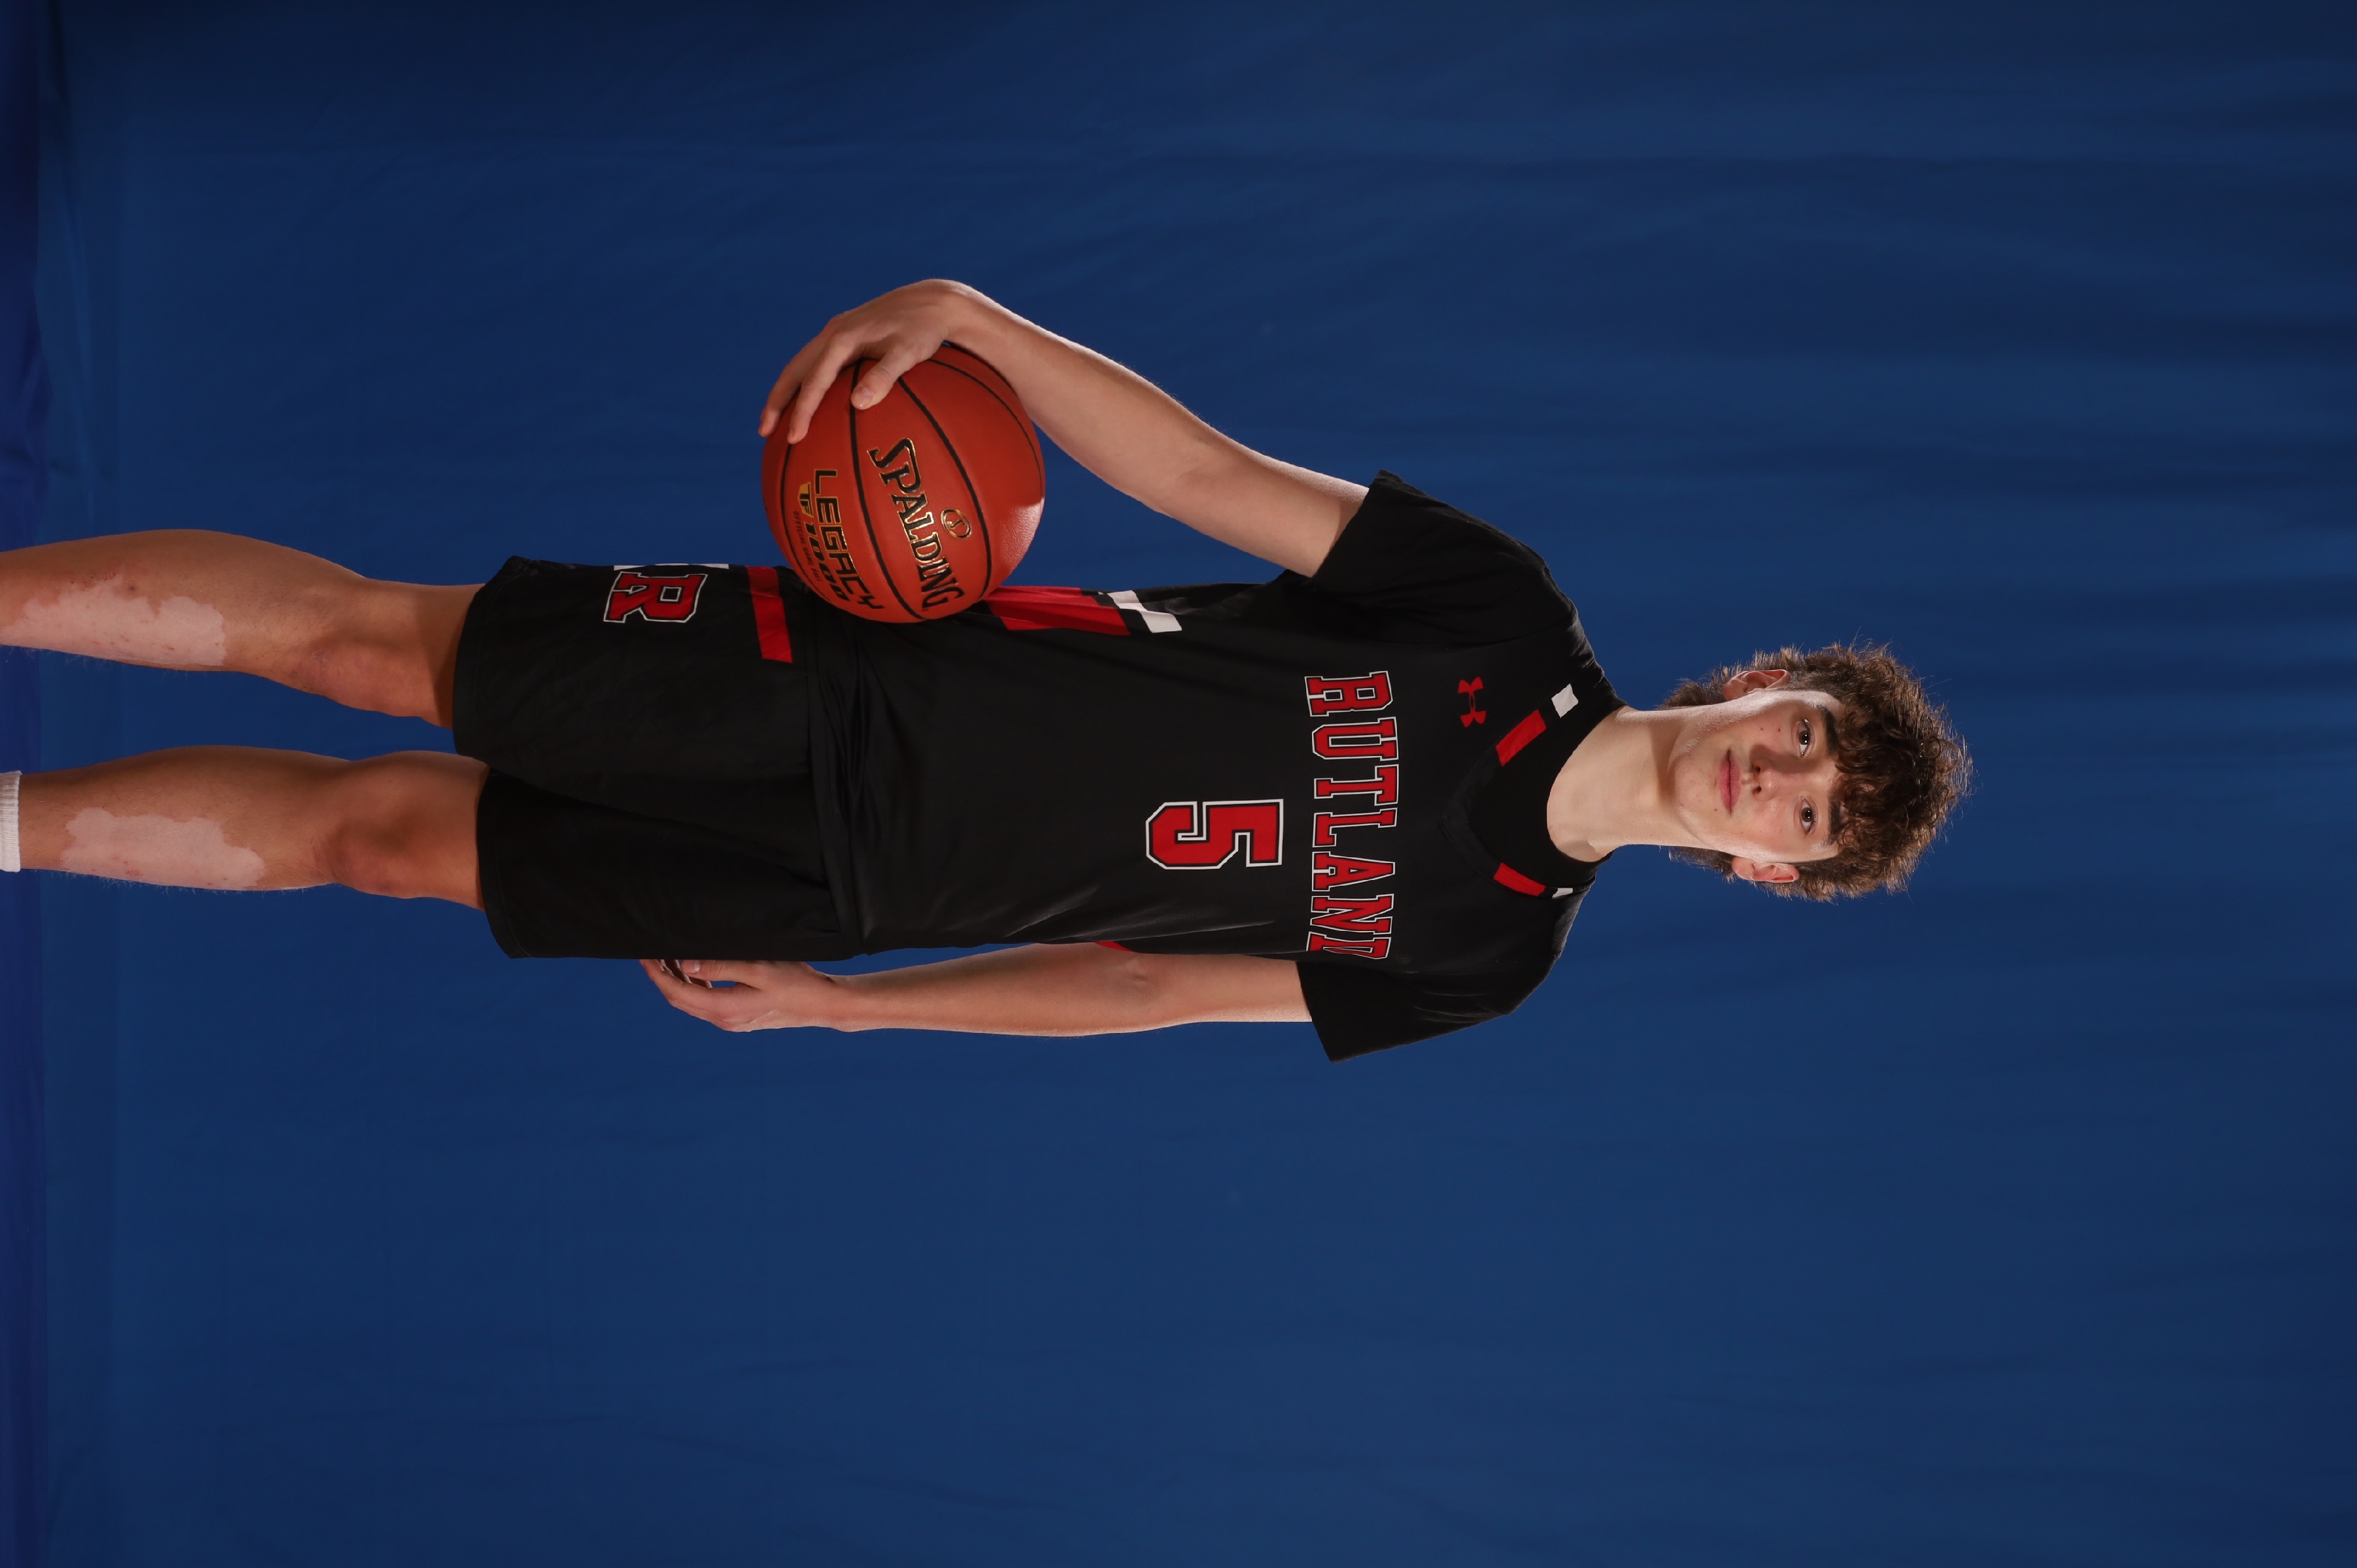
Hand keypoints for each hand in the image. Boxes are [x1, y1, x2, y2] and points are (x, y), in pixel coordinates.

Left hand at [639, 958, 845, 1031]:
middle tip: (651, 952)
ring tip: (668, 956)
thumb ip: (721, 966)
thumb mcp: (758, 968)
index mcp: (724, 1009)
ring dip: (677, 980)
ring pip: (692, 1001)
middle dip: (661, 976)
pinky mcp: (739, 1017)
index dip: (657, 974)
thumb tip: (685, 963)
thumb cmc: (795, 982)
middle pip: (679, 999)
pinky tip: (695, 968)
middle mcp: (723, 1019)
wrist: (822, 1004)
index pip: (677, 992)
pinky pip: (706, 1001)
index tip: (645, 955)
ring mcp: (731, 1021)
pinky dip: (694, 985)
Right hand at [759, 279, 982, 444]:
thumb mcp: (909, 352)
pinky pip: (816, 363)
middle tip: (764, 432)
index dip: (802, 410)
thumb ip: (885, 375)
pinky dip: (804, 383)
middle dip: (777, 402)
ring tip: (775, 422)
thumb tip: (859, 404)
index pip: (814, 380)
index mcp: (842, 338)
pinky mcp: (844, 335)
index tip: (794, 437)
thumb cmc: (924, 330)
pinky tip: (808, 402)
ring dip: (786, 392)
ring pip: (801, 365)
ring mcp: (836, 333)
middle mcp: (832, 333)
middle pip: (794, 371)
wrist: (933, 302)